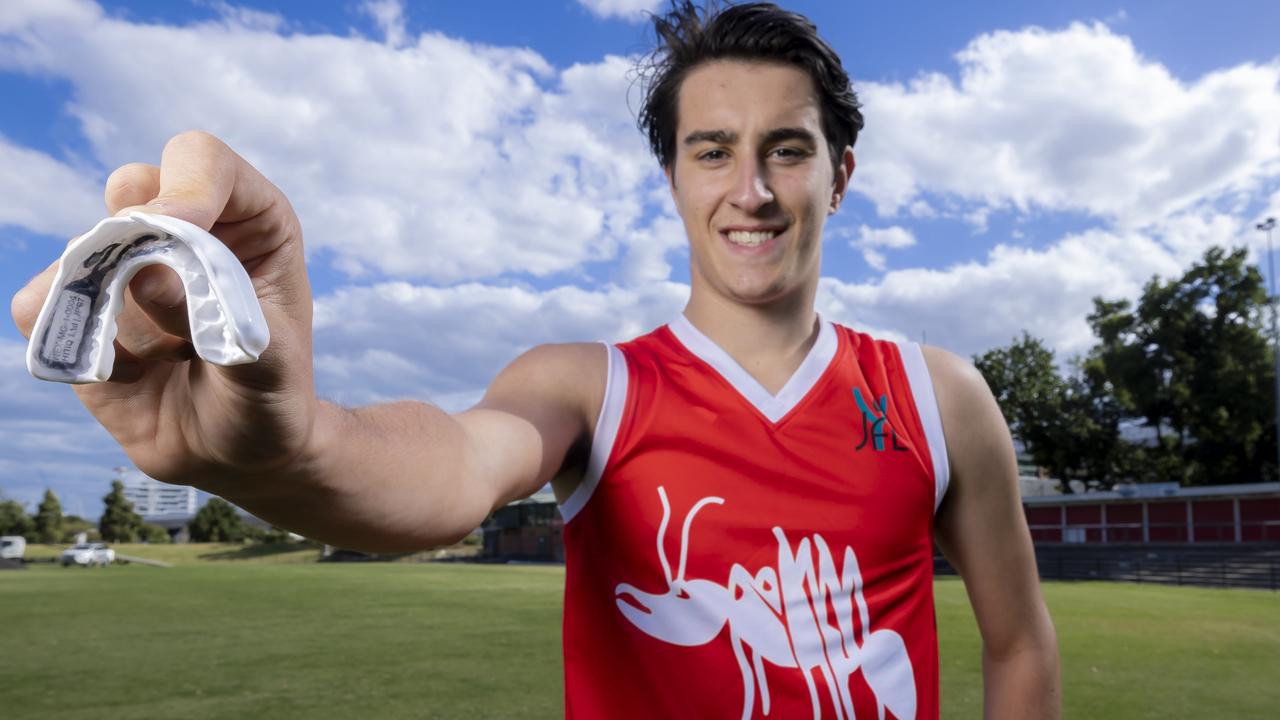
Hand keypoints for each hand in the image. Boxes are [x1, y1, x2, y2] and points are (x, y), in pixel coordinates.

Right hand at [11, 131, 317, 493]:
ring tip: (165, 357)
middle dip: (138, 243)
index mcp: (249, 221)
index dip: (185, 188)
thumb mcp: (272, 366)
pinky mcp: (82, 312)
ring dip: (110, 304)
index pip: (200, 160)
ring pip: (83, 248)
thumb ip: (222, 319)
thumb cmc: (271, 398)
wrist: (240, 454)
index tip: (182, 231)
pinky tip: (128, 377)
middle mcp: (184, 230)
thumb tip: (148, 275)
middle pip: (133, 188)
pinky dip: (73, 343)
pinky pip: (42, 306)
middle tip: (162, 298)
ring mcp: (128, 267)